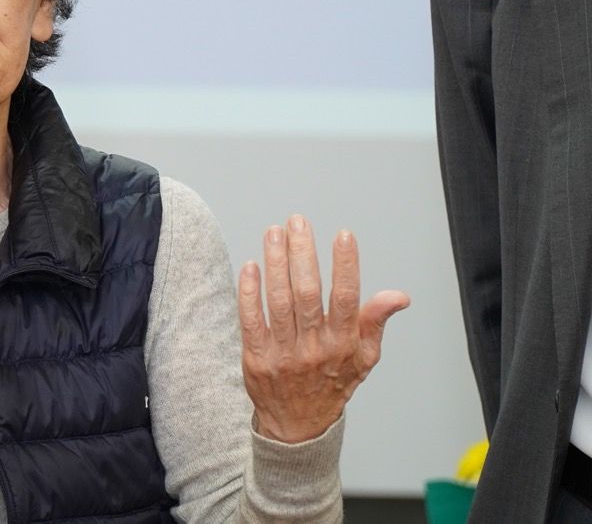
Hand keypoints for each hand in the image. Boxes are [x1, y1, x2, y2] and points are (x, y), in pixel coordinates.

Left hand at [238, 214, 408, 442]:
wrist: (298, 426)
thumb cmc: (333, 384)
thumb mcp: (364, 359)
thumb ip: (376, 323)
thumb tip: (399, 296)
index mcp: (343, 344)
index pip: (348, 299)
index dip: (347, 266)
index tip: (344, 235)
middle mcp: (315, 348)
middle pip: (308, 294)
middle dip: (303, 254)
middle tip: (298, 222)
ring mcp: (284, 353)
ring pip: (279, 302)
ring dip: (275, 263)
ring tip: (274, 232)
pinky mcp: (257, 358)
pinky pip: (251, 321)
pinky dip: (249, 292)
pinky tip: (250, 266)